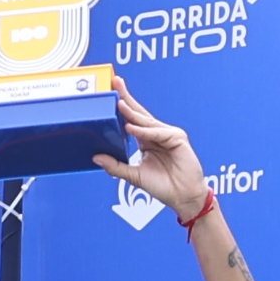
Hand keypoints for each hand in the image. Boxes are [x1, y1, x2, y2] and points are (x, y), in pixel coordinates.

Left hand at [98, 77, 208, 219]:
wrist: (183, 197)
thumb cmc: (163, 187)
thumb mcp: (133, 176)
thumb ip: (116, 167)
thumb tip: (96, 157)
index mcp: (147, 140)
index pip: (132, 119)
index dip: (122, 105)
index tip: (111, 91)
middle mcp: (157, 134)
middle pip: (139, 113)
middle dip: (126, 97)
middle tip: (115, 83)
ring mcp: (168, 134)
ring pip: (146, 122)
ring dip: (131, 113)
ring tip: (118, 105)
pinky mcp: (177, 138)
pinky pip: (157, 132)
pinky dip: (144, 131)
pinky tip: (131, 128)